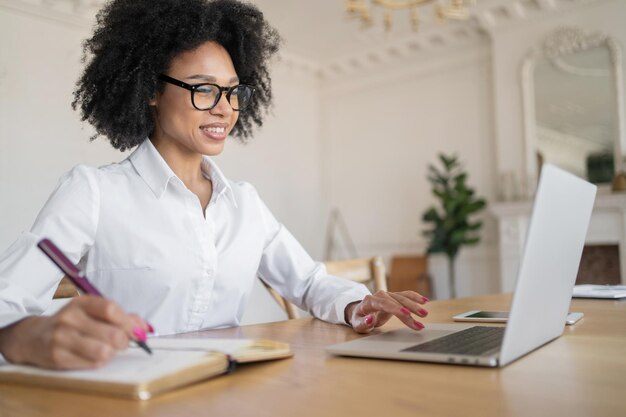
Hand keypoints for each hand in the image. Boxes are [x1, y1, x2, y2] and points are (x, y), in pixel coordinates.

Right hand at [0, 296, 151, 369]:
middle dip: (124, 341)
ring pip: (104, 352)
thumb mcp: (92, 311)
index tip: (136, 331)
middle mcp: (70, 318)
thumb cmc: (72, 323)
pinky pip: (92, 364)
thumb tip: (145, 327)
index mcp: (82, 303)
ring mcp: (62, 338)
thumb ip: (121, 316)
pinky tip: (94, 356)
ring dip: (112, 353)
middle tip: (122, 343)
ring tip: (108, 349)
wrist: (33, 336)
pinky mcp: (58, 357)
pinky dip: (99, 362)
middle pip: (112, 334)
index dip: (129, 322)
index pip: (111, 309)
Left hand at [345, 290, 429, 333]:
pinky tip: (424, 301)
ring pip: (403, 298)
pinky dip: (414, 297)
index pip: (384, 303)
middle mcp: (380, 295)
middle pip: (396, 301)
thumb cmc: (359, 319)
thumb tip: (371, 319)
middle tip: (421, 316)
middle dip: (409, 309)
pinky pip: (405, 295)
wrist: (360, 311)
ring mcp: (388, 295)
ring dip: (414, 305)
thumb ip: (363, 323)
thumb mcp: (357, 324)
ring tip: (425, 314)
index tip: (406, 314)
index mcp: (370, 301)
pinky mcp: (394, 297)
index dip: (395, 308)